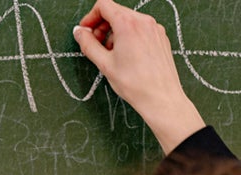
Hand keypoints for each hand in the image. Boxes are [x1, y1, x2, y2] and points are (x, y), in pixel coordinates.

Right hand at [73, 0, 204, 154]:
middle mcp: (144, 22)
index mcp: (128, 24)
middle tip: (96, 44)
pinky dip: (129, 36)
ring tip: (111, 53)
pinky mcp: (161, 37)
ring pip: (128, 20)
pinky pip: (140, 29)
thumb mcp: (104, 63)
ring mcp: (155, 29)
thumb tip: (79, 32)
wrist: (161, 98)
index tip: (86, 31)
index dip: (90, 17)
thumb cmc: (135, 84)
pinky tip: (126, 55)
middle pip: (116, 11)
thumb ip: (88, 44)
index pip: (103, 5)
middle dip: (102, 25)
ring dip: (115, 31)